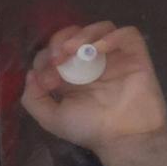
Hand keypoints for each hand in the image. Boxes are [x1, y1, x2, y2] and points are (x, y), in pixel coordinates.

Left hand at [20, 22, 166, 165]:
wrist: (124, 137)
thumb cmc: (89, 129)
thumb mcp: (51, 118)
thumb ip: (33, 99)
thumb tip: (31, 74)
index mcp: (71, 76)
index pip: (55, 52)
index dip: (46, 59)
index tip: (48, 80)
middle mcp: (91, 64)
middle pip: (75, 34)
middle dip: (61, 40)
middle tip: (58, 58)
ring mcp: (114, 58)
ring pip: (100, 28)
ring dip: (83, 34)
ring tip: (74, 50)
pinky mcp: (135, 56)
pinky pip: (127, 33)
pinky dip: (111, 35)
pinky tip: (98, 49)